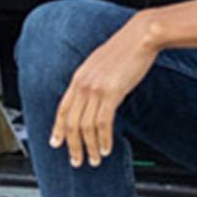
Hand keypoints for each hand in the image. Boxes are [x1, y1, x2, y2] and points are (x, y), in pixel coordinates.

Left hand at [49, 16, 159, 166]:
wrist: (140, 36)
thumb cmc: (126, 48)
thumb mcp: (101, 64)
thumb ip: (93, 81)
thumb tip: (95, 98)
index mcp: (79, 77)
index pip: (62, 109)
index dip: (58, 129)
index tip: (56, 143)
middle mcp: (83, 84)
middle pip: (71, 122)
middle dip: (73, 145)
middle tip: (76, 160)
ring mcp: (96, 89)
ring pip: (86, 127)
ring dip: (90, 147)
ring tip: (94, 160)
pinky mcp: (111, 93)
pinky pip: (103, 123)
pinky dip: (104, 139)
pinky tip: (106, 148)